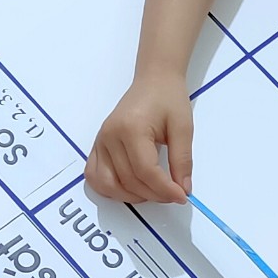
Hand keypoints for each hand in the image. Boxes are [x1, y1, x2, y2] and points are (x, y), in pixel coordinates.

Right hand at [85, 71, 192, 203]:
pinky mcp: (97, 146)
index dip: (165, 189)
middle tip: (174, 194)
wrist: (153, 81)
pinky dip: (110, 189)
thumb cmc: (168, 98)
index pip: (146, 171)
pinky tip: (130, 189)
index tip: (181, 196)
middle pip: (129, 180)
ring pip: (109, 184)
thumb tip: (183, 189)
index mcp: (131, 128)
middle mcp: (110, 136)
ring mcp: (100, 141)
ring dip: (132, 196)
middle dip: (154, 194)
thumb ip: (182, 160)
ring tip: (153, 192)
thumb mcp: (183, 127)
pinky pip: (94, 176)